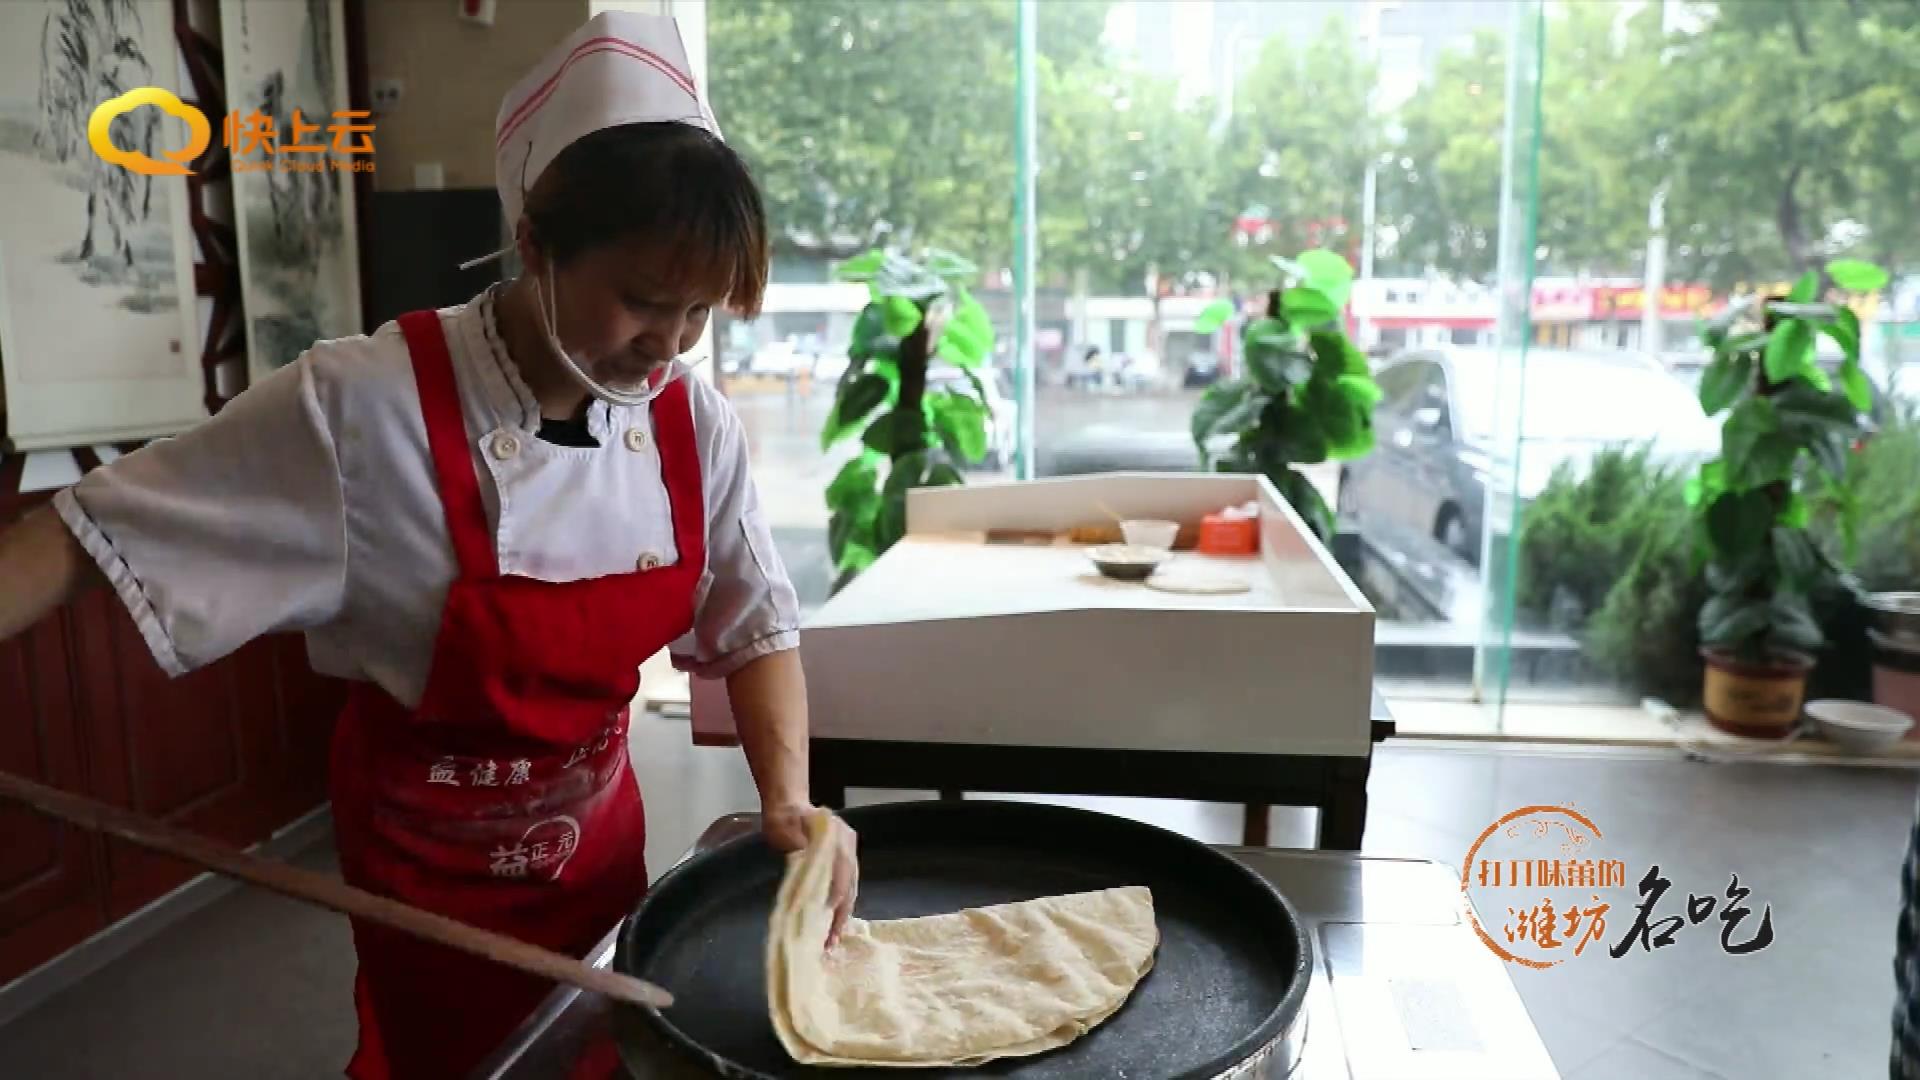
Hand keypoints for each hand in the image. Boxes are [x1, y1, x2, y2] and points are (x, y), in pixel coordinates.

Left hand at [763, 802, 859, 948]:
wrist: (786, 805)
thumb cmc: (783, 820)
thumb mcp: (786, 836)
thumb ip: (799, 855)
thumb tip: (808, 885)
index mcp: (835, 838)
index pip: (841, 875)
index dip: (835, 901)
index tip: (828, 925)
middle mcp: (847, 844)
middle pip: (850, 885)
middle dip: (841, 914)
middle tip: (831, 942)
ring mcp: (848, 849)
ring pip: (851, 886)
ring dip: (842, 912)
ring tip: (833, 937)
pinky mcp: (844, 856)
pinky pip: (847, 882)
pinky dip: (841, 902)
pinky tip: (835, 920)